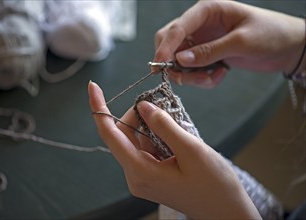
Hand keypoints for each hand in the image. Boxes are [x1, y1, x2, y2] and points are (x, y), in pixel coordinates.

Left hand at [88, 81, 260, 218]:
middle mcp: (136, 176)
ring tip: (174, 125)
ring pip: (136, 140)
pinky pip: (146, 148)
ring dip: (149, 125)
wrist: (225, 213)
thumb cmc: (214, 186)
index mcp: (140, 171)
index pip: (110, 134)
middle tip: (159, 106)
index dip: (99, 109)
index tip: (93, 87)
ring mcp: (143, 177)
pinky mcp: (151, 175)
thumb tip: (143, 106)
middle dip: (137, 115)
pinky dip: (156, 135)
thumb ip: (164, 126)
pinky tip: (174, 136)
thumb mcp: (192, 151)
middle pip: (123, 135)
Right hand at [154, 0, 304, 86]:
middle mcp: (200, 26)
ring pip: (179, 62)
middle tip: (189, 77)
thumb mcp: (241, 41)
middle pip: (171, 44)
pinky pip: (192, 72)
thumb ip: (210, 51)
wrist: (288, 47)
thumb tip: (181, 60)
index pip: (178, 27)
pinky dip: (202, 79)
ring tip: (214, 76)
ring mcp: (202, 42)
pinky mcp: (206, 57)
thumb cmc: (271, 33)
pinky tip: (220, 74)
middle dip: (176, 64)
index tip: (159, 64)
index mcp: (207, 11)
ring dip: (192, 76)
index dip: (166, 46)